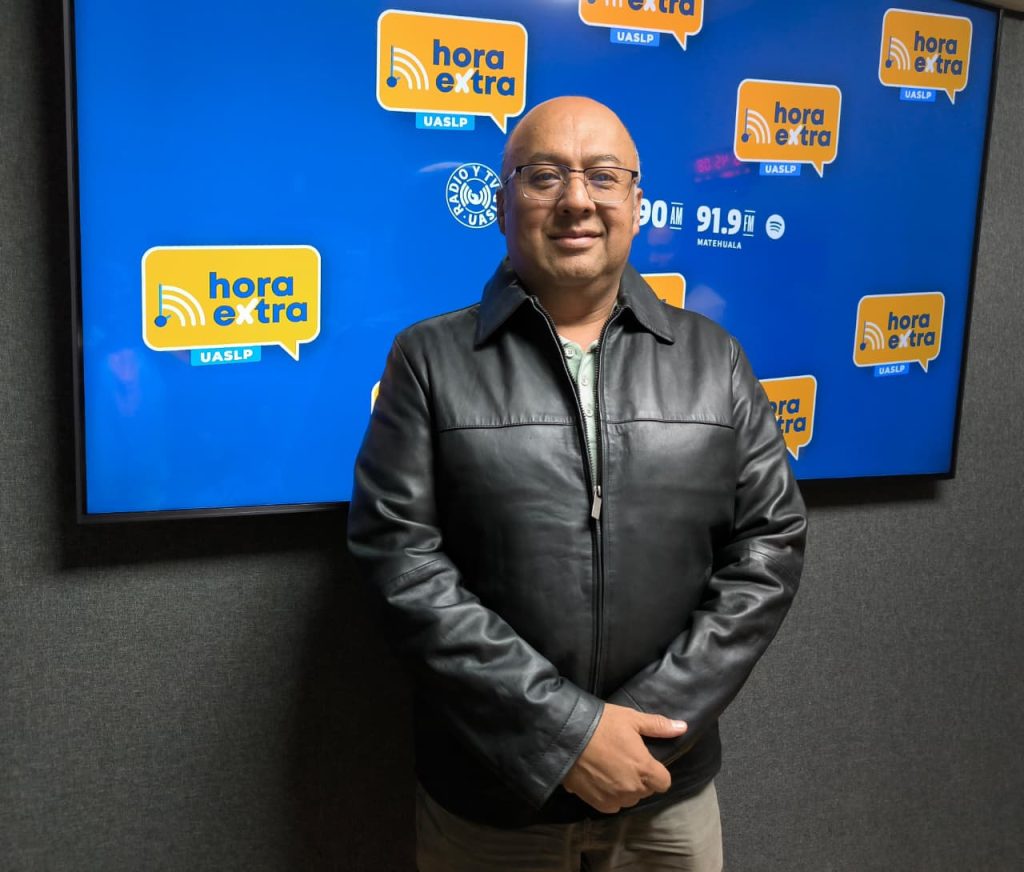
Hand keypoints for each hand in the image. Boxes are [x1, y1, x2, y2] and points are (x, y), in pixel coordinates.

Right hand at [562, 703, 686, 813]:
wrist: (566, 736)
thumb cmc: (601, 724)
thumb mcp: (631, 719)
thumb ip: (658, 726)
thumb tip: (683, 727)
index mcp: (644, 769)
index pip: (664, 782)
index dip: (657, 771)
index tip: (645, 760)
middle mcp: (633, 789)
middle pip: (646, 790)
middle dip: (640, 778)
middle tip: (625, 759)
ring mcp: (615, 798)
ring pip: (629, 798)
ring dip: (625, 788)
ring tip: (611, 768)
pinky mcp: (598, 804)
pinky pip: (612, 805)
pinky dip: (609, 795)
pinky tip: (600, 778)